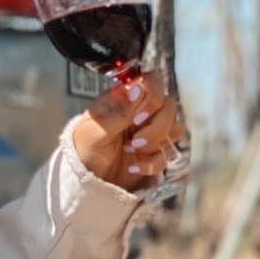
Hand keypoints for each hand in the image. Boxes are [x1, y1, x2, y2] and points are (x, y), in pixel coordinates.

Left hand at [70, 69, 184, 192]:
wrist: (86, 176)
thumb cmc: (85, 147)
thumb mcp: (96, 129)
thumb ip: (119, 111)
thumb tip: (137, 88)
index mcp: (126, 98)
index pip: (152, 82)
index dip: (152, 98)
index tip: (137, 117)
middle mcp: (142, 111)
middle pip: (169, 106)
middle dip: (155, 126)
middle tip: (134, 140)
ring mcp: (151, 130)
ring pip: (174, 129)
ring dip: (155, 143)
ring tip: (131, 150)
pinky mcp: (156, 151)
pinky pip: (169, 153)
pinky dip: (152, 163)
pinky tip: (134, 167)